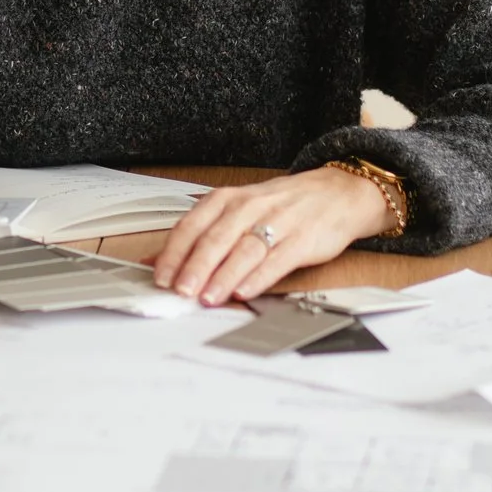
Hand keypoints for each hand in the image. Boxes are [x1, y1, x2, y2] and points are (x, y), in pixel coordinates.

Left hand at [151, 167, 391, 305]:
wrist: (336, 193)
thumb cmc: (279, 206)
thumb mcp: (236, 211)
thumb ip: (199, 235)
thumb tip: (155, 260)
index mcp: (227, 199)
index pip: (192, 226)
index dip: (174, 253)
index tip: (160, 277)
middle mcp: (249, 207)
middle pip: (216, 238)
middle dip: (195, 267)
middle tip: (180, 291)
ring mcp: (278, 221)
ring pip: (244, 250)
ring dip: (223, 276)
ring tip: (207, 297)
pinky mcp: (303, 239)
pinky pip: (277, 259)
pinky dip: (258, 277)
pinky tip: (243, 291)